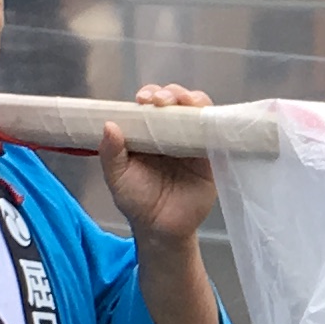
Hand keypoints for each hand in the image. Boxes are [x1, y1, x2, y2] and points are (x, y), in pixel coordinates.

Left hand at [101, 82, 218, 249]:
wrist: (163, 230)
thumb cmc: (137, 202)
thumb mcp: (117, 179)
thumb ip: (111, 154)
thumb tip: (109, 125)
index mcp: (147, 133)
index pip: (150, 105)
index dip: (149, 95)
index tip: (143, 100)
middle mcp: (171, 133)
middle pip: (176, 101)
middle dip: (170, 93)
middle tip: (161, 101)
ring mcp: (192, 142)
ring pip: (197, 111)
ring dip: (192, 100)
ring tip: (185, 102)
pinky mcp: (210, 156)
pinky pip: (215, 133)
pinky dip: (212, 122)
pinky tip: (205, 119)